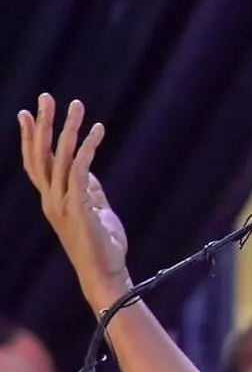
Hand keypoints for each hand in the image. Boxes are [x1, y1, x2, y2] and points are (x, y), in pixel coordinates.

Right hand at [18, 93, 130, 305]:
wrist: (106, 274)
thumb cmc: (103, 246)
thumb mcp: (96, 210)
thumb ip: (90, 190)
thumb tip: (87, 169)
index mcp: (53, 200)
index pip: (35, 163)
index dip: (28, 137)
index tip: (24, 112)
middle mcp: (51, 199)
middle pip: (39, 155)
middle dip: (41, 124)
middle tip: (45, 96)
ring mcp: (62, 203)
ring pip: (59, 157)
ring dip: (67, 128)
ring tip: (76, 104)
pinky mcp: (78, 207)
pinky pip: (80, 170)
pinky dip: (88, 147)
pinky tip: (97, 130)